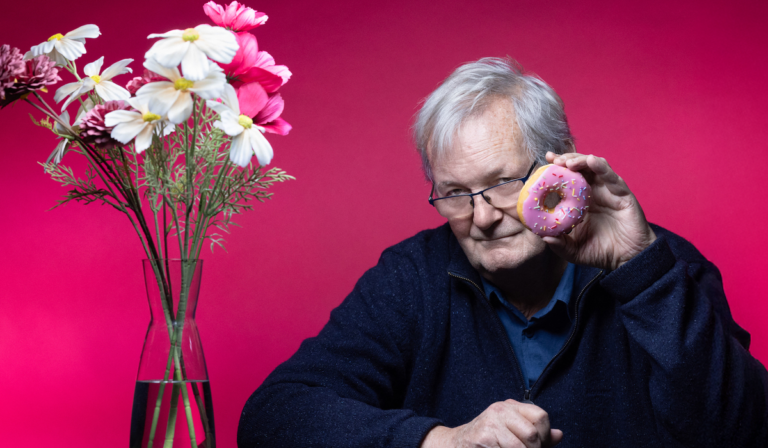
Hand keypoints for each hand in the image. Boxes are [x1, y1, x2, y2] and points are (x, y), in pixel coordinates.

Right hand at [421, 399, 562, 447]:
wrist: (455, 444)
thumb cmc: (487, 440)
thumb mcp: (512, 432)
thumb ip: (536, 434)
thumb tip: (559, 435)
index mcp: (511, 406)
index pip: (541, 416)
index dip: (544, 436)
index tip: (537, 446)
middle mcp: (501, 409)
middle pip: (532, 434)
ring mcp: (490, 422)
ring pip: (521, 447)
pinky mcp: (483, 437)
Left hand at [542, 151, 655, 270]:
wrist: (627, 259)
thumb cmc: (600, 253)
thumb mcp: (574, 251)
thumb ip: (559, 245)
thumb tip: (543, 237)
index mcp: (580, 201)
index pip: (566, 179)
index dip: (556, 169)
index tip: (545, 160)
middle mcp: (593, 192)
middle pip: (579, 168)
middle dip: (566, 160)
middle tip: (554, 159)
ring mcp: (608, 191)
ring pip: (594, 167)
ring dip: (581, 160)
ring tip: (568, 162)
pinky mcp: (622, 194)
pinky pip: (611, 177)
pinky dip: (601, 167)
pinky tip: (591, 161)